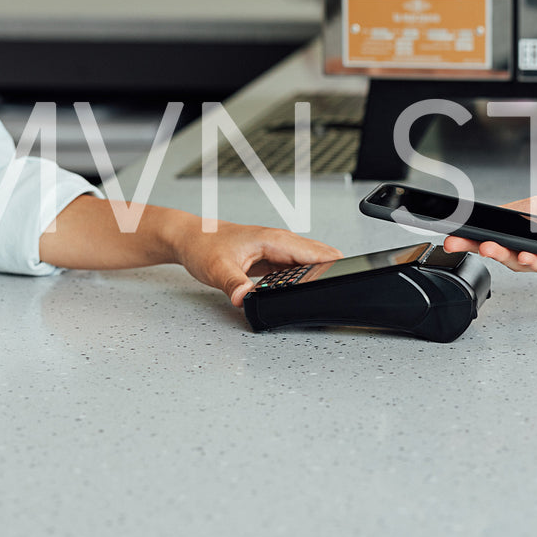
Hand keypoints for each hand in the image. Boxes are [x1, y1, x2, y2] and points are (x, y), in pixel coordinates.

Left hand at [174, 222, 340, 306]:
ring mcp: (276, 251)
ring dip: (318, 275)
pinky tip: (302, 290)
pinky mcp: (270, 260)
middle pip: (318, 257)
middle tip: (340, 290)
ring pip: (308, 263)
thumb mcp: (217, 268)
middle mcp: (279, 243)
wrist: (189, 238)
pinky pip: (295, 269)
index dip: (334, 265)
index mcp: (273, 240)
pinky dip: (303, 278)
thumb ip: (234, 284)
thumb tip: (245, 299)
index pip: (315, 252)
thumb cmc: (202, 245)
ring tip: (326, 292)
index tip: (348, 277)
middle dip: (332, 271)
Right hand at [442, 175, 536, 286]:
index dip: (485, 220)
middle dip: (477, 243)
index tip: (465, 222)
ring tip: (487, 248)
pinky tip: (523, 257)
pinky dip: (533, 264)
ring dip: (500, 254)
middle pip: (503, 242)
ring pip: (518, 258)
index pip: (507, 216)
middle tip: (457, 243)